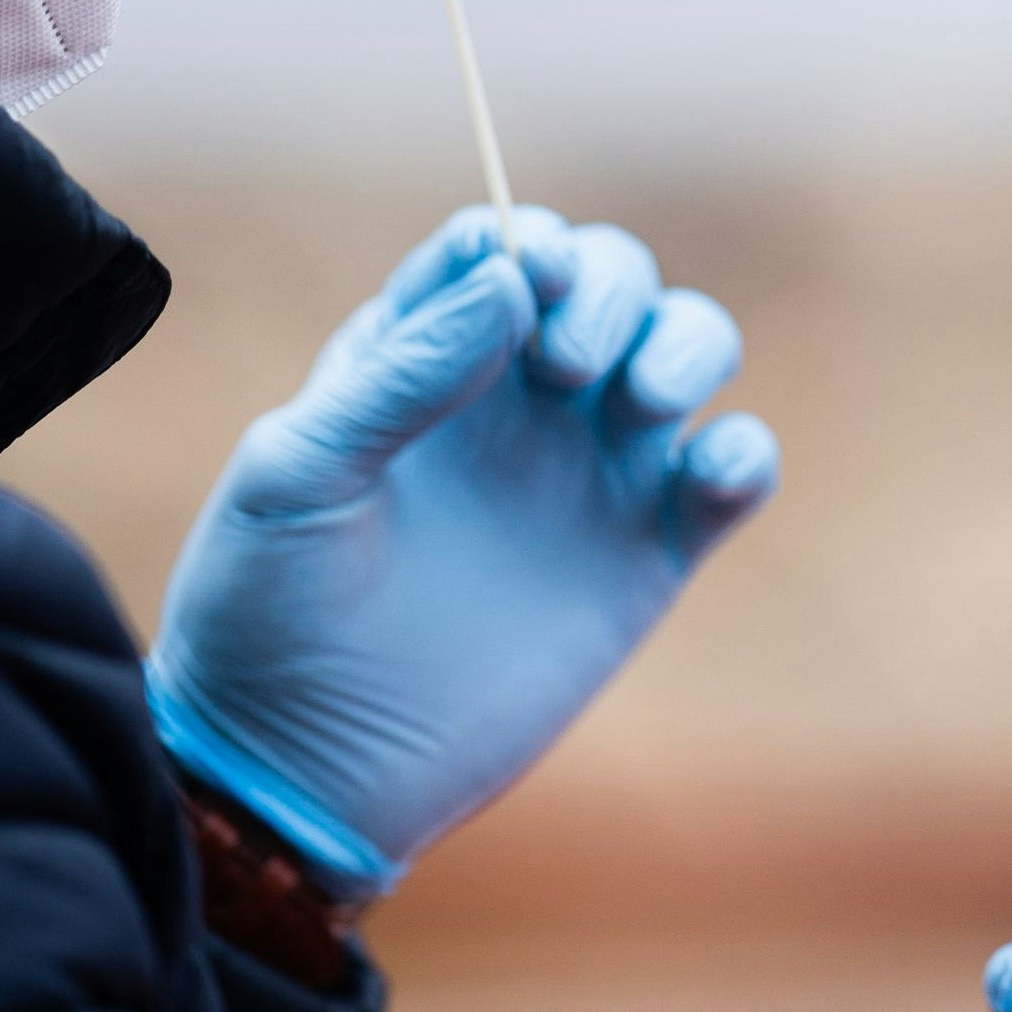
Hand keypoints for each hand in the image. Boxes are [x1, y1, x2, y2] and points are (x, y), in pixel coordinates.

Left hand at [144, 206, 779, 892]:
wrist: (302, 767)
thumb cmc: (266, 609)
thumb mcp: (299, 473)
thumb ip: (402, 370)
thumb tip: (512, 278)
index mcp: (422, 355)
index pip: (499, 248)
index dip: (526, 243)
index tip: (526, 281)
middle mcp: (517, 397)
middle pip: (613, 277)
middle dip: (613, 288)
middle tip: (568, 364)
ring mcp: (588, 471)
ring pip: (688, 347)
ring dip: (687, 345)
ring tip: (640, 403)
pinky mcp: (647, 554)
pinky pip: (733, 472)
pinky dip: (745, 455)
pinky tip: (708, 477)